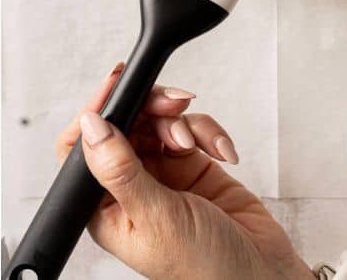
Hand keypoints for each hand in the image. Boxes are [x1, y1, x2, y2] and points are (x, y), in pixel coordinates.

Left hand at [56, 65, 312, 279]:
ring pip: (157, 120)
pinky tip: (221, 152)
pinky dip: (208, 132)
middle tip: (172, 102)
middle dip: (149, 107)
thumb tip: (90, 125)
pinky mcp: (191, 165)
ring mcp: (161, 174)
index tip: (116, 86)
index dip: (95, 112)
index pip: (82, 147)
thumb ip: (122, 170)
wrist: (263, 277)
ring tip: (195, 141)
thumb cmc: (207, 269)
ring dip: (180, 121)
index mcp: (106, 207)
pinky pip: (190, 129)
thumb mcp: (158, 218)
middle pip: (123, 124)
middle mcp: (129, 187)